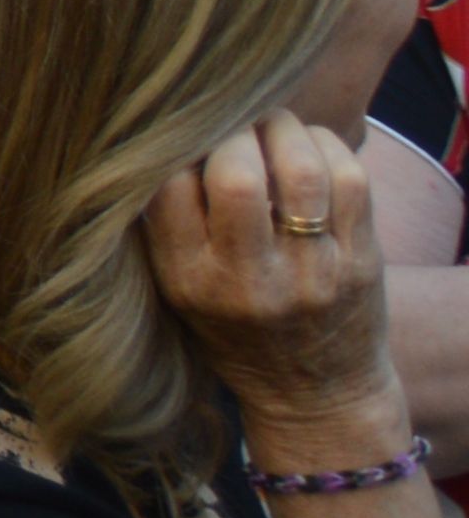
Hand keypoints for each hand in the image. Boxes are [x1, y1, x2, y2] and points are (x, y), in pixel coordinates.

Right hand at [147, 111, 398, 446]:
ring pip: (301, 168)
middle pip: (236, 174)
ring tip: (268, 125)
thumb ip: (162, 222)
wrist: (316, 395)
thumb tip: (155, 134)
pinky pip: (350, 177)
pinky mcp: (363, 260)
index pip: (169, 184)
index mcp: (191, 281)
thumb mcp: (174, 287)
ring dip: (281, 127)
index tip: (182, 137)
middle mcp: (251, 279)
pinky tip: (306, 147)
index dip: (174, 145)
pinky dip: (324, 144)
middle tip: (230, 122)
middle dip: (230, 129)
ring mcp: (314, 270)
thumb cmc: (233, 329)